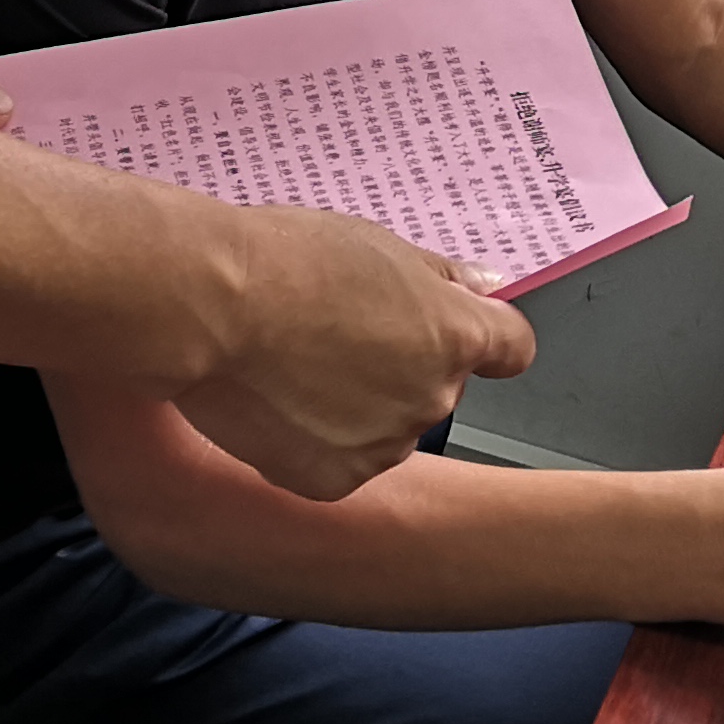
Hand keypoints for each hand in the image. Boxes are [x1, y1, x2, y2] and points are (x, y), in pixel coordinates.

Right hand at [175, 208, 538, 500]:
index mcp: (454, 335)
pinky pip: (338, 462)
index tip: (452, 329)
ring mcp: (385, 445)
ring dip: (355, 405)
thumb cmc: (285, 262)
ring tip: (293, 364)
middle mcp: (433, 397)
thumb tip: (484, 285)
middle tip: (335, 332)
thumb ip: (438, 275)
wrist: (213, 305)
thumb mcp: (375, 243)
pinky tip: (276, 402)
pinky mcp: (334, 480)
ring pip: (384, 427)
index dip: (483, 337)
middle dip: (398, 366)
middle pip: (434, 386)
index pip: (510, 348)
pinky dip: (313, 440)